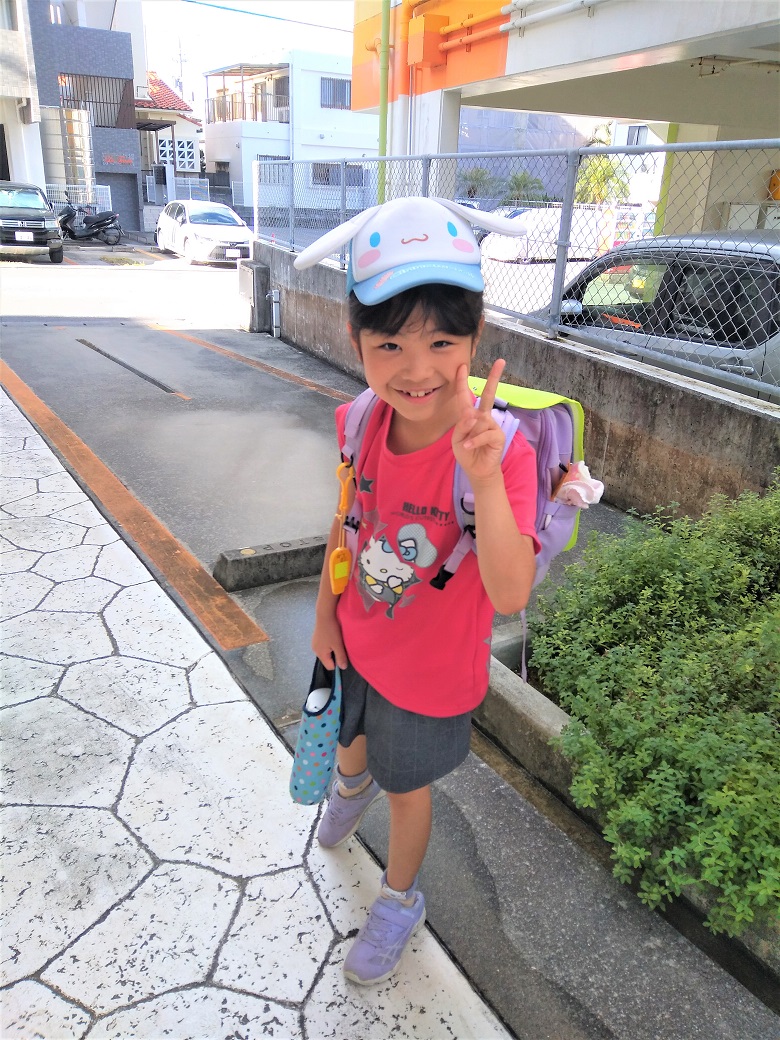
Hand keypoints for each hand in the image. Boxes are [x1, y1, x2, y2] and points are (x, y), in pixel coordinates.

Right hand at [312, 610, 348, 670]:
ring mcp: (314, 644)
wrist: (325, 614)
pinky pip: (323, 646)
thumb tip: (343, 668)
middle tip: (340, 646)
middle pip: (327, 660)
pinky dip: (328, 644)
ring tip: (336, 640)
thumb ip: (341, 657)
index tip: (342, 653)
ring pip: (326, 652)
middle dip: (334, 655)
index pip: (330, 667)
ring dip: (332, 649)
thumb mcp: (338, 645)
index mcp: (320, 654)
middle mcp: (315, 650)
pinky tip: (331, 636)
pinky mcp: (315, 638)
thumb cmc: (332, 630)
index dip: (337, 662)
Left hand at [451, 359, 506, 485]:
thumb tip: (473, 415)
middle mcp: (482, 417)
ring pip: (480, 420)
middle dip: (494, 378)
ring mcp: (492, 426)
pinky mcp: (498, 436)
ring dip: (470, 433)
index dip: (462, 382)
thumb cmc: (466, 453)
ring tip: (466, 445)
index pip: (465, 396)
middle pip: (487, 395)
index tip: (461, 367)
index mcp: (470, 416)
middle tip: (500, 362)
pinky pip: (484, 433)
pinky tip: (468, 446)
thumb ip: (462, 426)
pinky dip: (474, 441)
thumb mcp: (457, 439)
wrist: (477, 471)